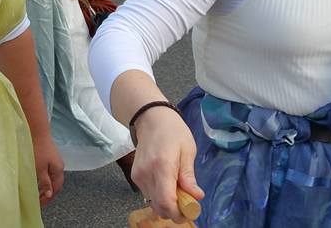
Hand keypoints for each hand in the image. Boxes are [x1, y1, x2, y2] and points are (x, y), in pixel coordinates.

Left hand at [33, 134, 63, 205]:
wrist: (38, 132)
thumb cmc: (38, 149)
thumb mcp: (40, 169)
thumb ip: (45, 182)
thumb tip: (50, 194)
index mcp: (59, 170)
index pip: (56, 189)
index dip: (49, 198)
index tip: (40, 204)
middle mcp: (59, 166)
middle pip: (56, 184)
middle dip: (49, 193)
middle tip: (39, 200)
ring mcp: (56, 161)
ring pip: (53, 178)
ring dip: (47, 186)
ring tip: (37, 191)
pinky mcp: (51, 156)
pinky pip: (50, 171)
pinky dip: (45, 178)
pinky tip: (38, 179)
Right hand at [131, 107, 204, 222]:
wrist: (151, 118)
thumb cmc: (172, 131)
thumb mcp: (188, 150)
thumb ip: (189, 176)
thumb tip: (196, 196)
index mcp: (162, 165)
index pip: (166, 201)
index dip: (178, 212)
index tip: (189, 212)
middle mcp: (146, 173)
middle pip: (158, 206)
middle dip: (174, 211)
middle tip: (187, 204)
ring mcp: (138, 175)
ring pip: (153, 202)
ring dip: (167, 203)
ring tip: (178, 190)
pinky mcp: (135, 176)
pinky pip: (148, 194)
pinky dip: (159, 195)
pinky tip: (168, 184)